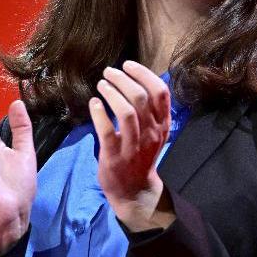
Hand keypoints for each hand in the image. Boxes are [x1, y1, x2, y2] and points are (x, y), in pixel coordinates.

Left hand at [89, 60, 174, 231]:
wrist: (135, 191)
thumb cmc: (141, 156)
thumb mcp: (154, 132)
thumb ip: (150, 110)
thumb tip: (136, 79)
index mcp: (163, 125)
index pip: (160, 93)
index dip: (144, 74)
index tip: (128, 65)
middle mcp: (151, 133)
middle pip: (141, 98)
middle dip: (123, 80)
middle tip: (109, 72)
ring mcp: (133, 146)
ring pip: (127, 112)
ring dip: (112, 93)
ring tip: (101, 84)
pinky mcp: (115, 156)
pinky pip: (107, 131)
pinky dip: (99, 114)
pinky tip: (94, 103)